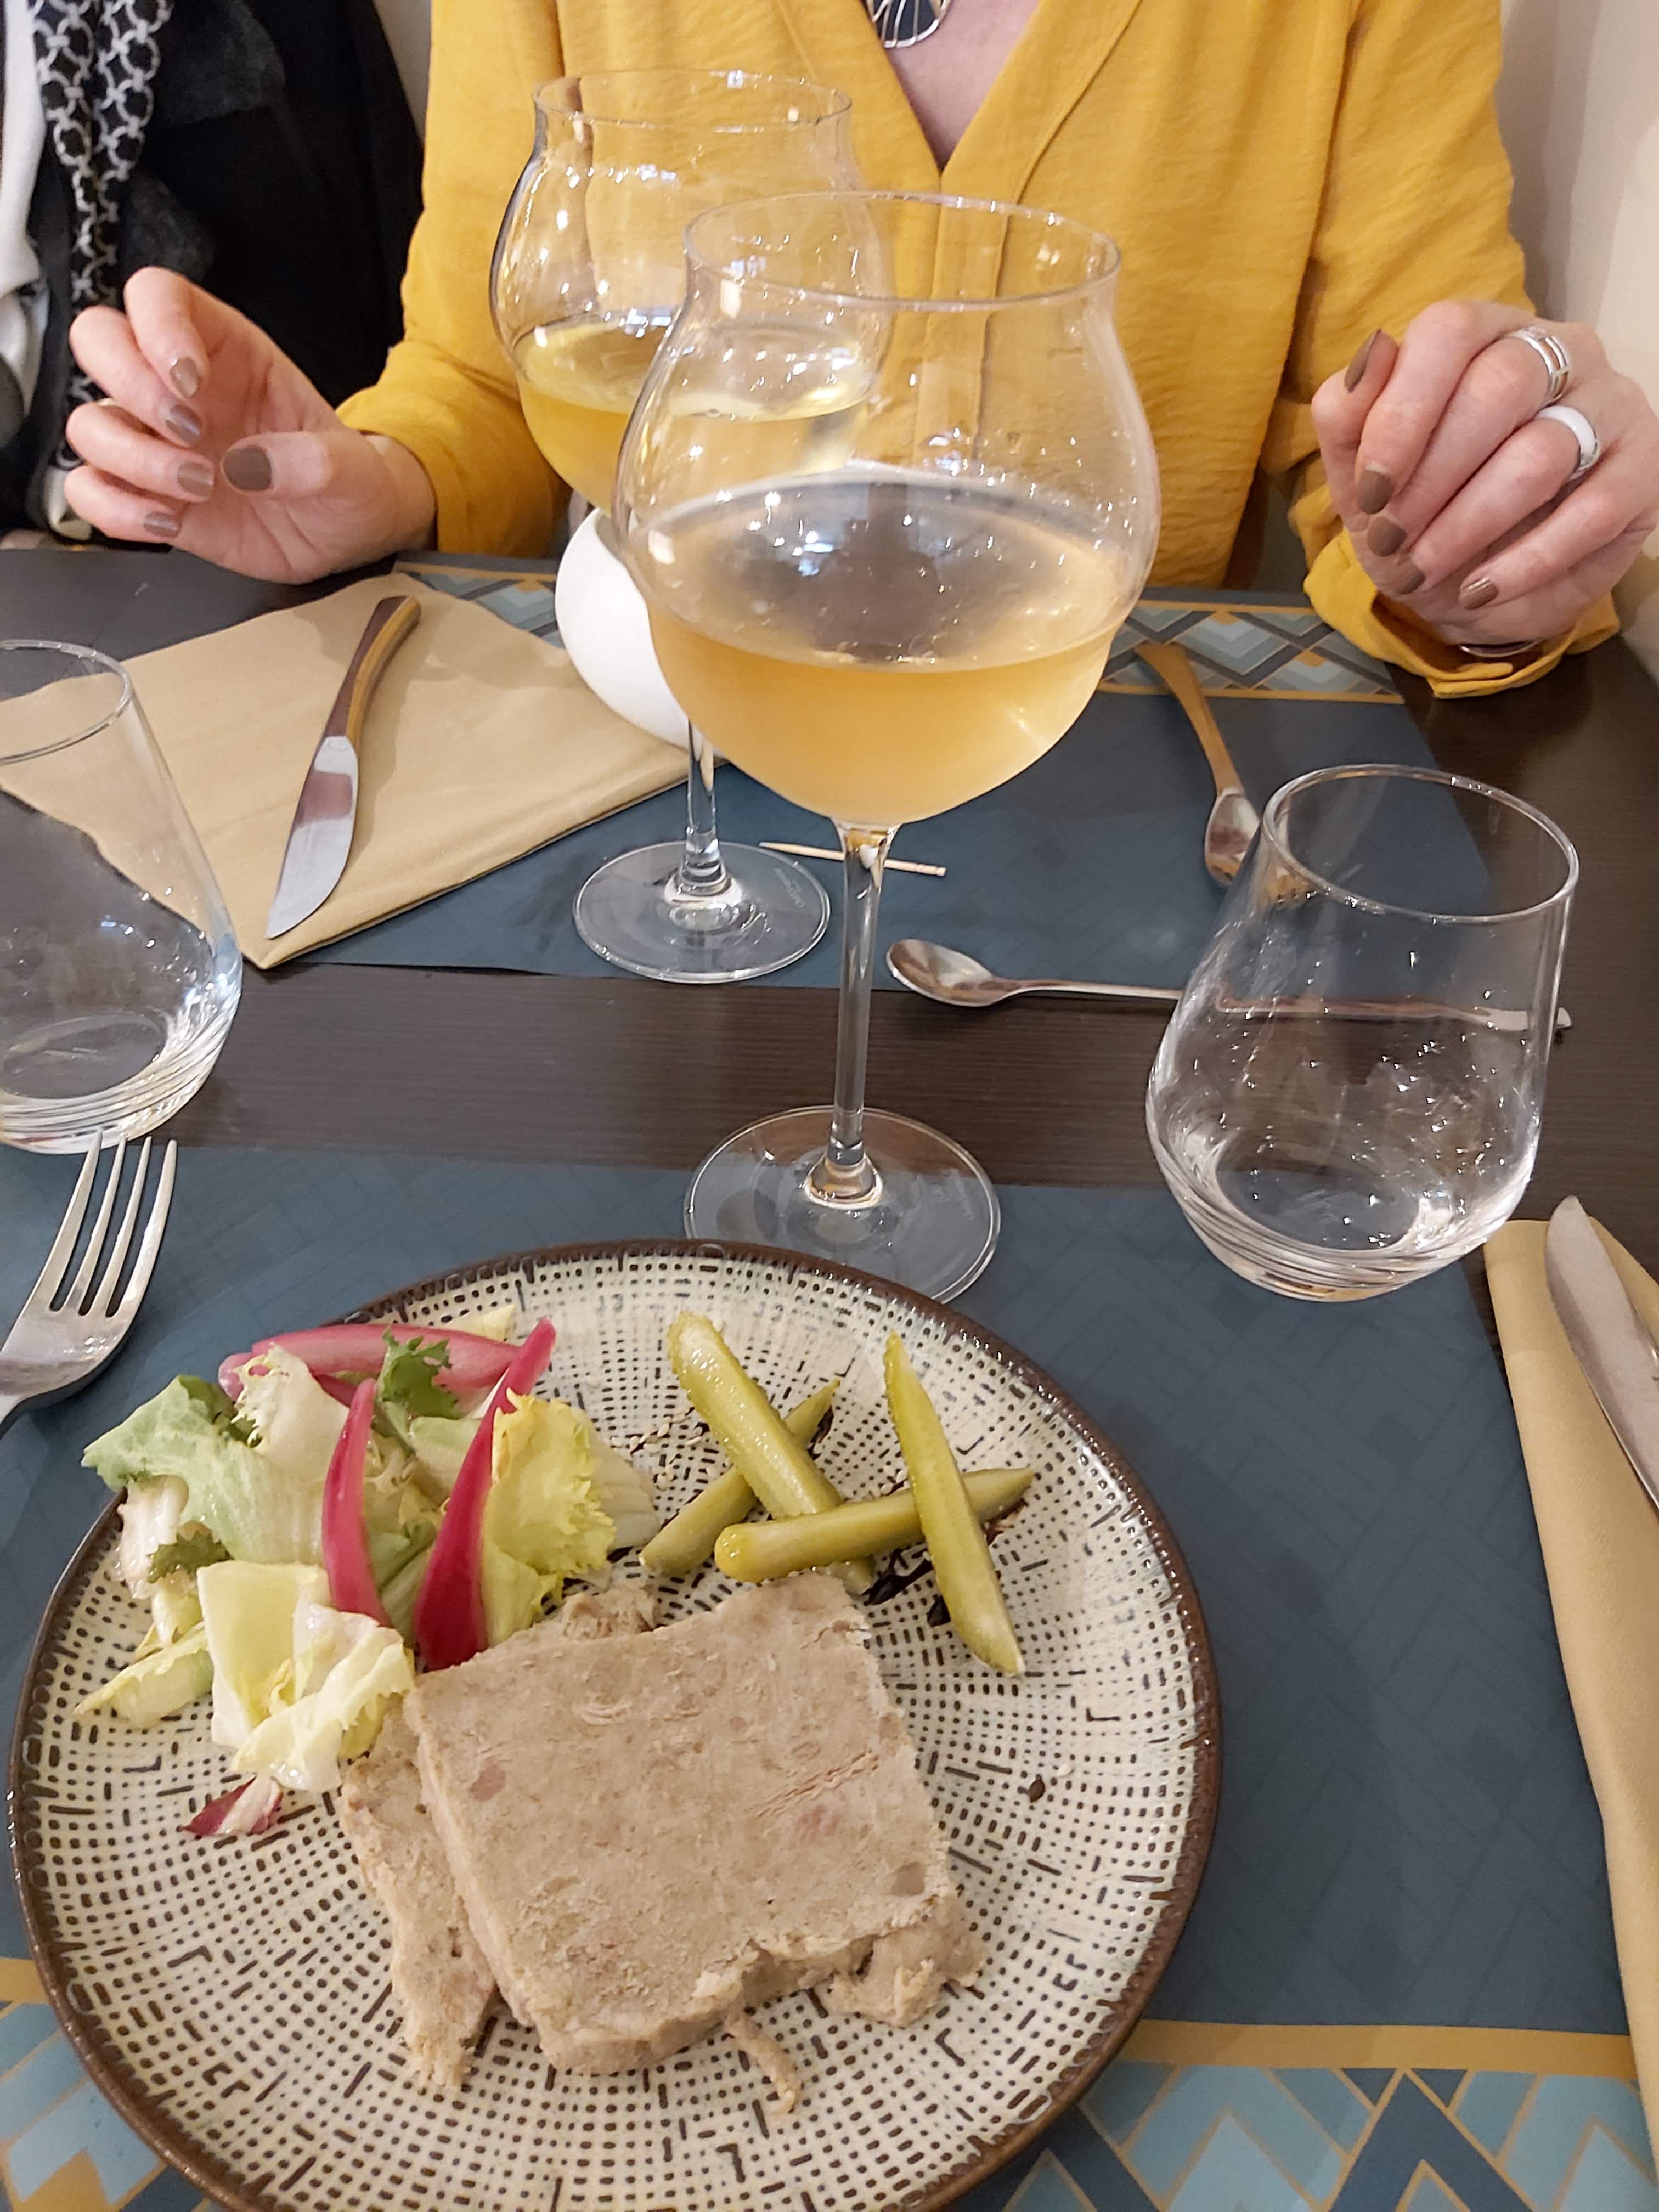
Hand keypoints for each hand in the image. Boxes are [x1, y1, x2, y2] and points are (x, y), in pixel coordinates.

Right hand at [62, 269, 435, 583]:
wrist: (347, 535)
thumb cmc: (347, 481)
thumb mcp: (355, 469)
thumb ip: (316, 461)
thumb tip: (251, 466)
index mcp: (228, 351)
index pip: (157, 296)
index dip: (157, 325)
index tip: (189, 379)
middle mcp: (180, 389)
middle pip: (99, 342)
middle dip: (131, 387)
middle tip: (191, 433)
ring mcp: (158, 442)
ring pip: (89, 423)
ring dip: (132, 457)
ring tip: (199, 486)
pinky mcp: (150, 496)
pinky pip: (90, 490)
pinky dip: (113, 509)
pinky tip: (166, 521)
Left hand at [1311, 301, 1658, 651]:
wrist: (1473, 588)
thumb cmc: (1420, 516)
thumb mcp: (1364, 477)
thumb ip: (1349, 416)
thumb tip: (1369, 354)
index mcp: (1487, 335)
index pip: (1451, 331)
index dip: (1404, 411)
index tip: (1372, 489)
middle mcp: (1560, 353)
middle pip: (1500, 385)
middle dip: (1432, 477)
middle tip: (1395, 539)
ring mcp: (1610, 407)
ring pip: (1541, 453)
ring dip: (1468, 524)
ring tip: (1424, 570)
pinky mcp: (1642, 472)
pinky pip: (1591, 512)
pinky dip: (1525, 562)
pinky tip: (1482, 589)